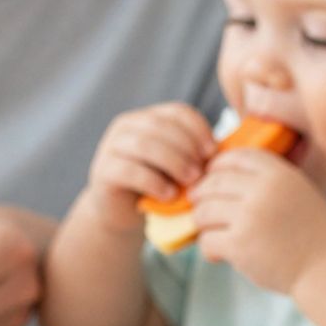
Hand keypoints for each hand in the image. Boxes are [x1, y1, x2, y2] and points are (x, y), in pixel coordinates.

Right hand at [85, 102, 216, 225]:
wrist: (122, 213)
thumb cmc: (155, 187)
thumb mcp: (174, 165)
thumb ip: (191, 153)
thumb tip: (222, 150)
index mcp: (147, 118)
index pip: (177, 112)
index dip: (198, 129)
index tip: (212, 151)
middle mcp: (126, 126)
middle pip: (161, 126)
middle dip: (186, 148)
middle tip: (202, 171)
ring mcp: (111, 147)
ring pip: (145, 145)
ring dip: (173, 163)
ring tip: (190, 182)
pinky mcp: (103, 171)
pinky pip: (130, 171)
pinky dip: (154, 182)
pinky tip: (169, 195)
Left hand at [190, 148, 325, 294]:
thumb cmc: (309, 232)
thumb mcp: (295, 192)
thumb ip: (265, 181)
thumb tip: (217, 177)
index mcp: (279, 174)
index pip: (235, 157)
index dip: (217, 166)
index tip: (211, 178)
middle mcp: (263, 190)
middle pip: (213, 182)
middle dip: (201, 195)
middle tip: (199, 207)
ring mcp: (250, 216)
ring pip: (204, 211)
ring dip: (201, 223)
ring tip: (211, 232)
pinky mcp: (239, 243)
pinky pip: (206, 239)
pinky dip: (207, 248)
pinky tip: (218, 255)